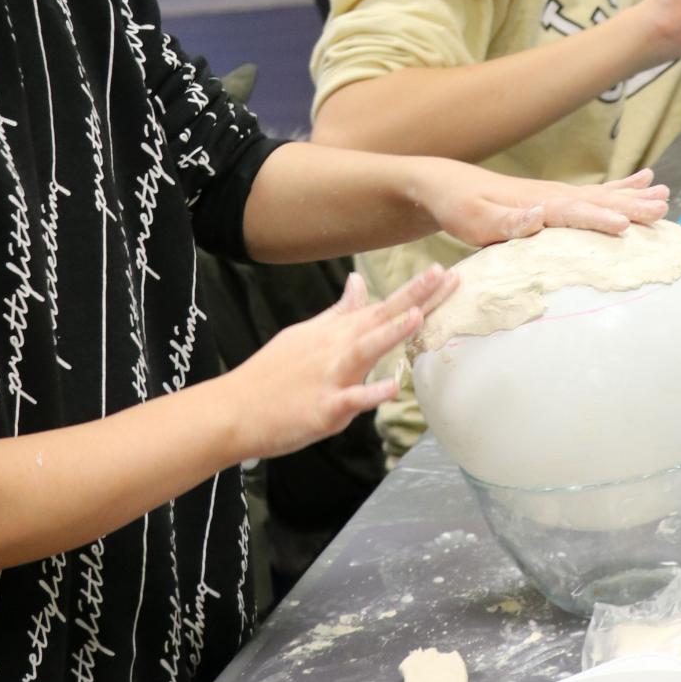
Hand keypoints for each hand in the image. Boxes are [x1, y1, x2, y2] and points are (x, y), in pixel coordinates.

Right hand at [223, 266, 456, 460]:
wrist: (235, 408)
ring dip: (390, 333)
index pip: (382, 306)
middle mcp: (336, 349)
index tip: (442, 272)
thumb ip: (339, 311)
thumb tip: (358, 281)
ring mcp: (329, 377)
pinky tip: (392, 387)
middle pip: (379, 319)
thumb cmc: (273, 373)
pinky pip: (350, 400)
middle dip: (413, 298)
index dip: (414, 291)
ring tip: (417, 316)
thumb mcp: (306, 334)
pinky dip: (370, 393)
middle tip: (445, 277)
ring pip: (364, 351)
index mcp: (336, 333)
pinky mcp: (322, 408)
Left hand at [407, 161, 670, 248]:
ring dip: (632, 194)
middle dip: (630, 204)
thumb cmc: (455, 204)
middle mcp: (550, 195)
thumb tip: (537, 215)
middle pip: (597, 199)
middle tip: (663, 207)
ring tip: (664, 194)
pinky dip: (620, 187)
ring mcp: (553, 194)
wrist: (441, 182)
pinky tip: (640, 181)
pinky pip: (594, 193)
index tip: (628, 224)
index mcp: (534, 202)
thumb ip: (505, 220)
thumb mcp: (471, 218)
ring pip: (601, 193)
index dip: (599, 217)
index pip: (572, 211)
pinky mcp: (552, 197)